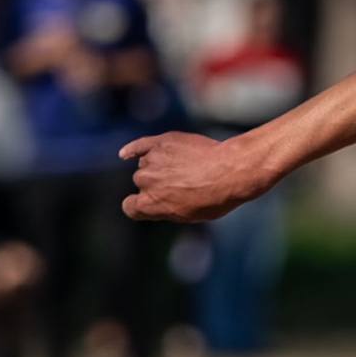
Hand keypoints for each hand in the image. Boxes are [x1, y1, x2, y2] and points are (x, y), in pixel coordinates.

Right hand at [120, 132, 266, 221]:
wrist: (229, 170)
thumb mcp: (191, 214)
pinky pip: (139, 145)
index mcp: (150, 204)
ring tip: (185, 167)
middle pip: (142, 183)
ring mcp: (151, 159)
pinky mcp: (160, 142)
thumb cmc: (215, 197)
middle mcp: (145, 181)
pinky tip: (126, 154)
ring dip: (159, 166)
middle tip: (183, 183)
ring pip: (147, 164)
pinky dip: (132, 149)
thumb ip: (167, 208)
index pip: (131, 207)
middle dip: (157, 184)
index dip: (141, 207)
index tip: (151, 204)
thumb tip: (160, 202)